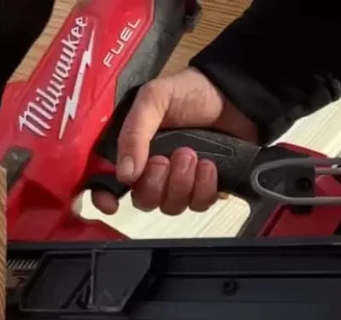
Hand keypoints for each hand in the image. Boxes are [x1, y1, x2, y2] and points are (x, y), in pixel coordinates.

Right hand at [93, 67, 259, 215]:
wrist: (235, 93)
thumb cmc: (190, 92)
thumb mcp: (154, 99)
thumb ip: (134, 133)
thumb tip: (125, 175)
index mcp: (133, 151)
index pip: (108, 184)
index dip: (105, 198)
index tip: (112, 203)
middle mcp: (152, 172)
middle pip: (143, 201)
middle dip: (155, 184)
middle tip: (168, 158)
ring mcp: (180, 182)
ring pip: (171, 206)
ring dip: (182, 184)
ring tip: (194, 156)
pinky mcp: (206, 188)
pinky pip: (199, 204)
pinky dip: (204, 188)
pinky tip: (210, 166)